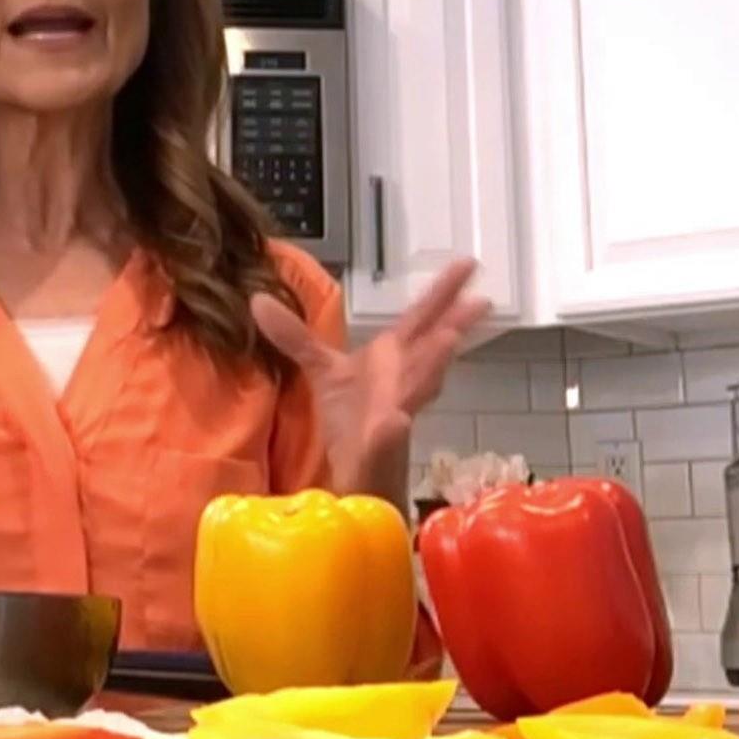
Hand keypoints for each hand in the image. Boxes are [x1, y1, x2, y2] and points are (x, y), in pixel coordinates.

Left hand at [252, 259, 489, 503]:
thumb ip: (293, 335)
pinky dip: (391, 429)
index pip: (419, 318)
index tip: (468, 265)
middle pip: (429, 344)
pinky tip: (394, 421)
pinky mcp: (381, 447)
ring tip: (449, 340)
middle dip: (453, 320)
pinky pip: (387, 435)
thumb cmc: (350, 419)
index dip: (442, 292)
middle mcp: (402, 379)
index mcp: (391, 357)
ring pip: (417, 386)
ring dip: (433, 366)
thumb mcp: (320, 369)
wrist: (356, 472)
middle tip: (481, 297)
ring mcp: (396, 412)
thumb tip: (257, 299)